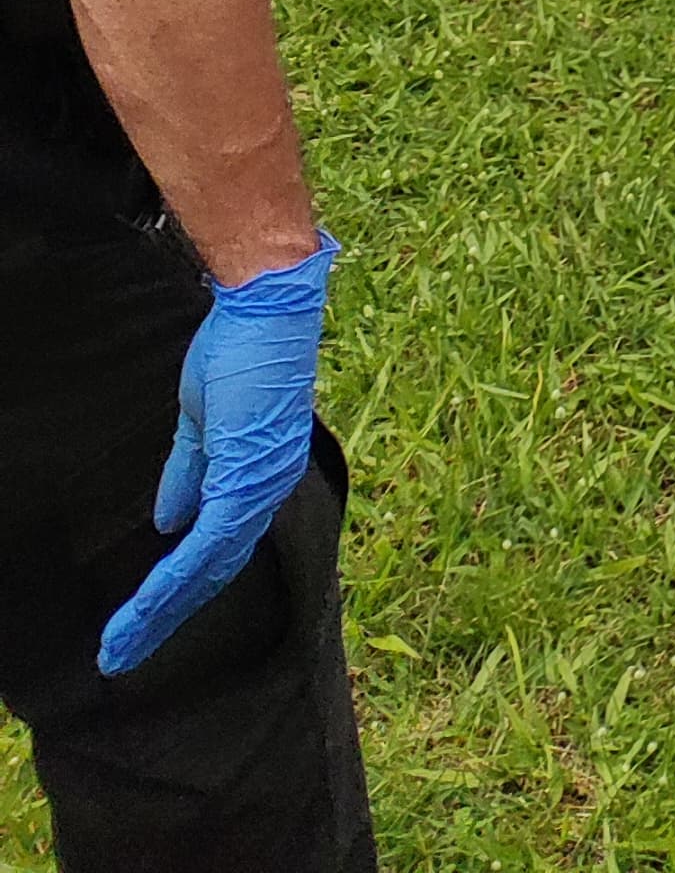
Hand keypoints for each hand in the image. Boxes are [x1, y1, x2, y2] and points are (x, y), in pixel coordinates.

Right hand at [97, 235, 336, 675]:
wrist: (262, 307)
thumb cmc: (238, 352)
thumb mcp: (202, 424)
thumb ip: (189, 475)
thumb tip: (168, 523)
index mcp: (258, 477)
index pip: (217, 551)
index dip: (179, 589)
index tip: (141, 622)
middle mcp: (268, 491)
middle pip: (212, 573)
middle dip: (164, 618)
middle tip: (119, 655)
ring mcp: (261, 487)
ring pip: (206, 571)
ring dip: (160, 611)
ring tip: (118, 646)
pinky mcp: (248, 477)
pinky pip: (208, 546)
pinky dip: (175, 580)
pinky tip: (146, 608)